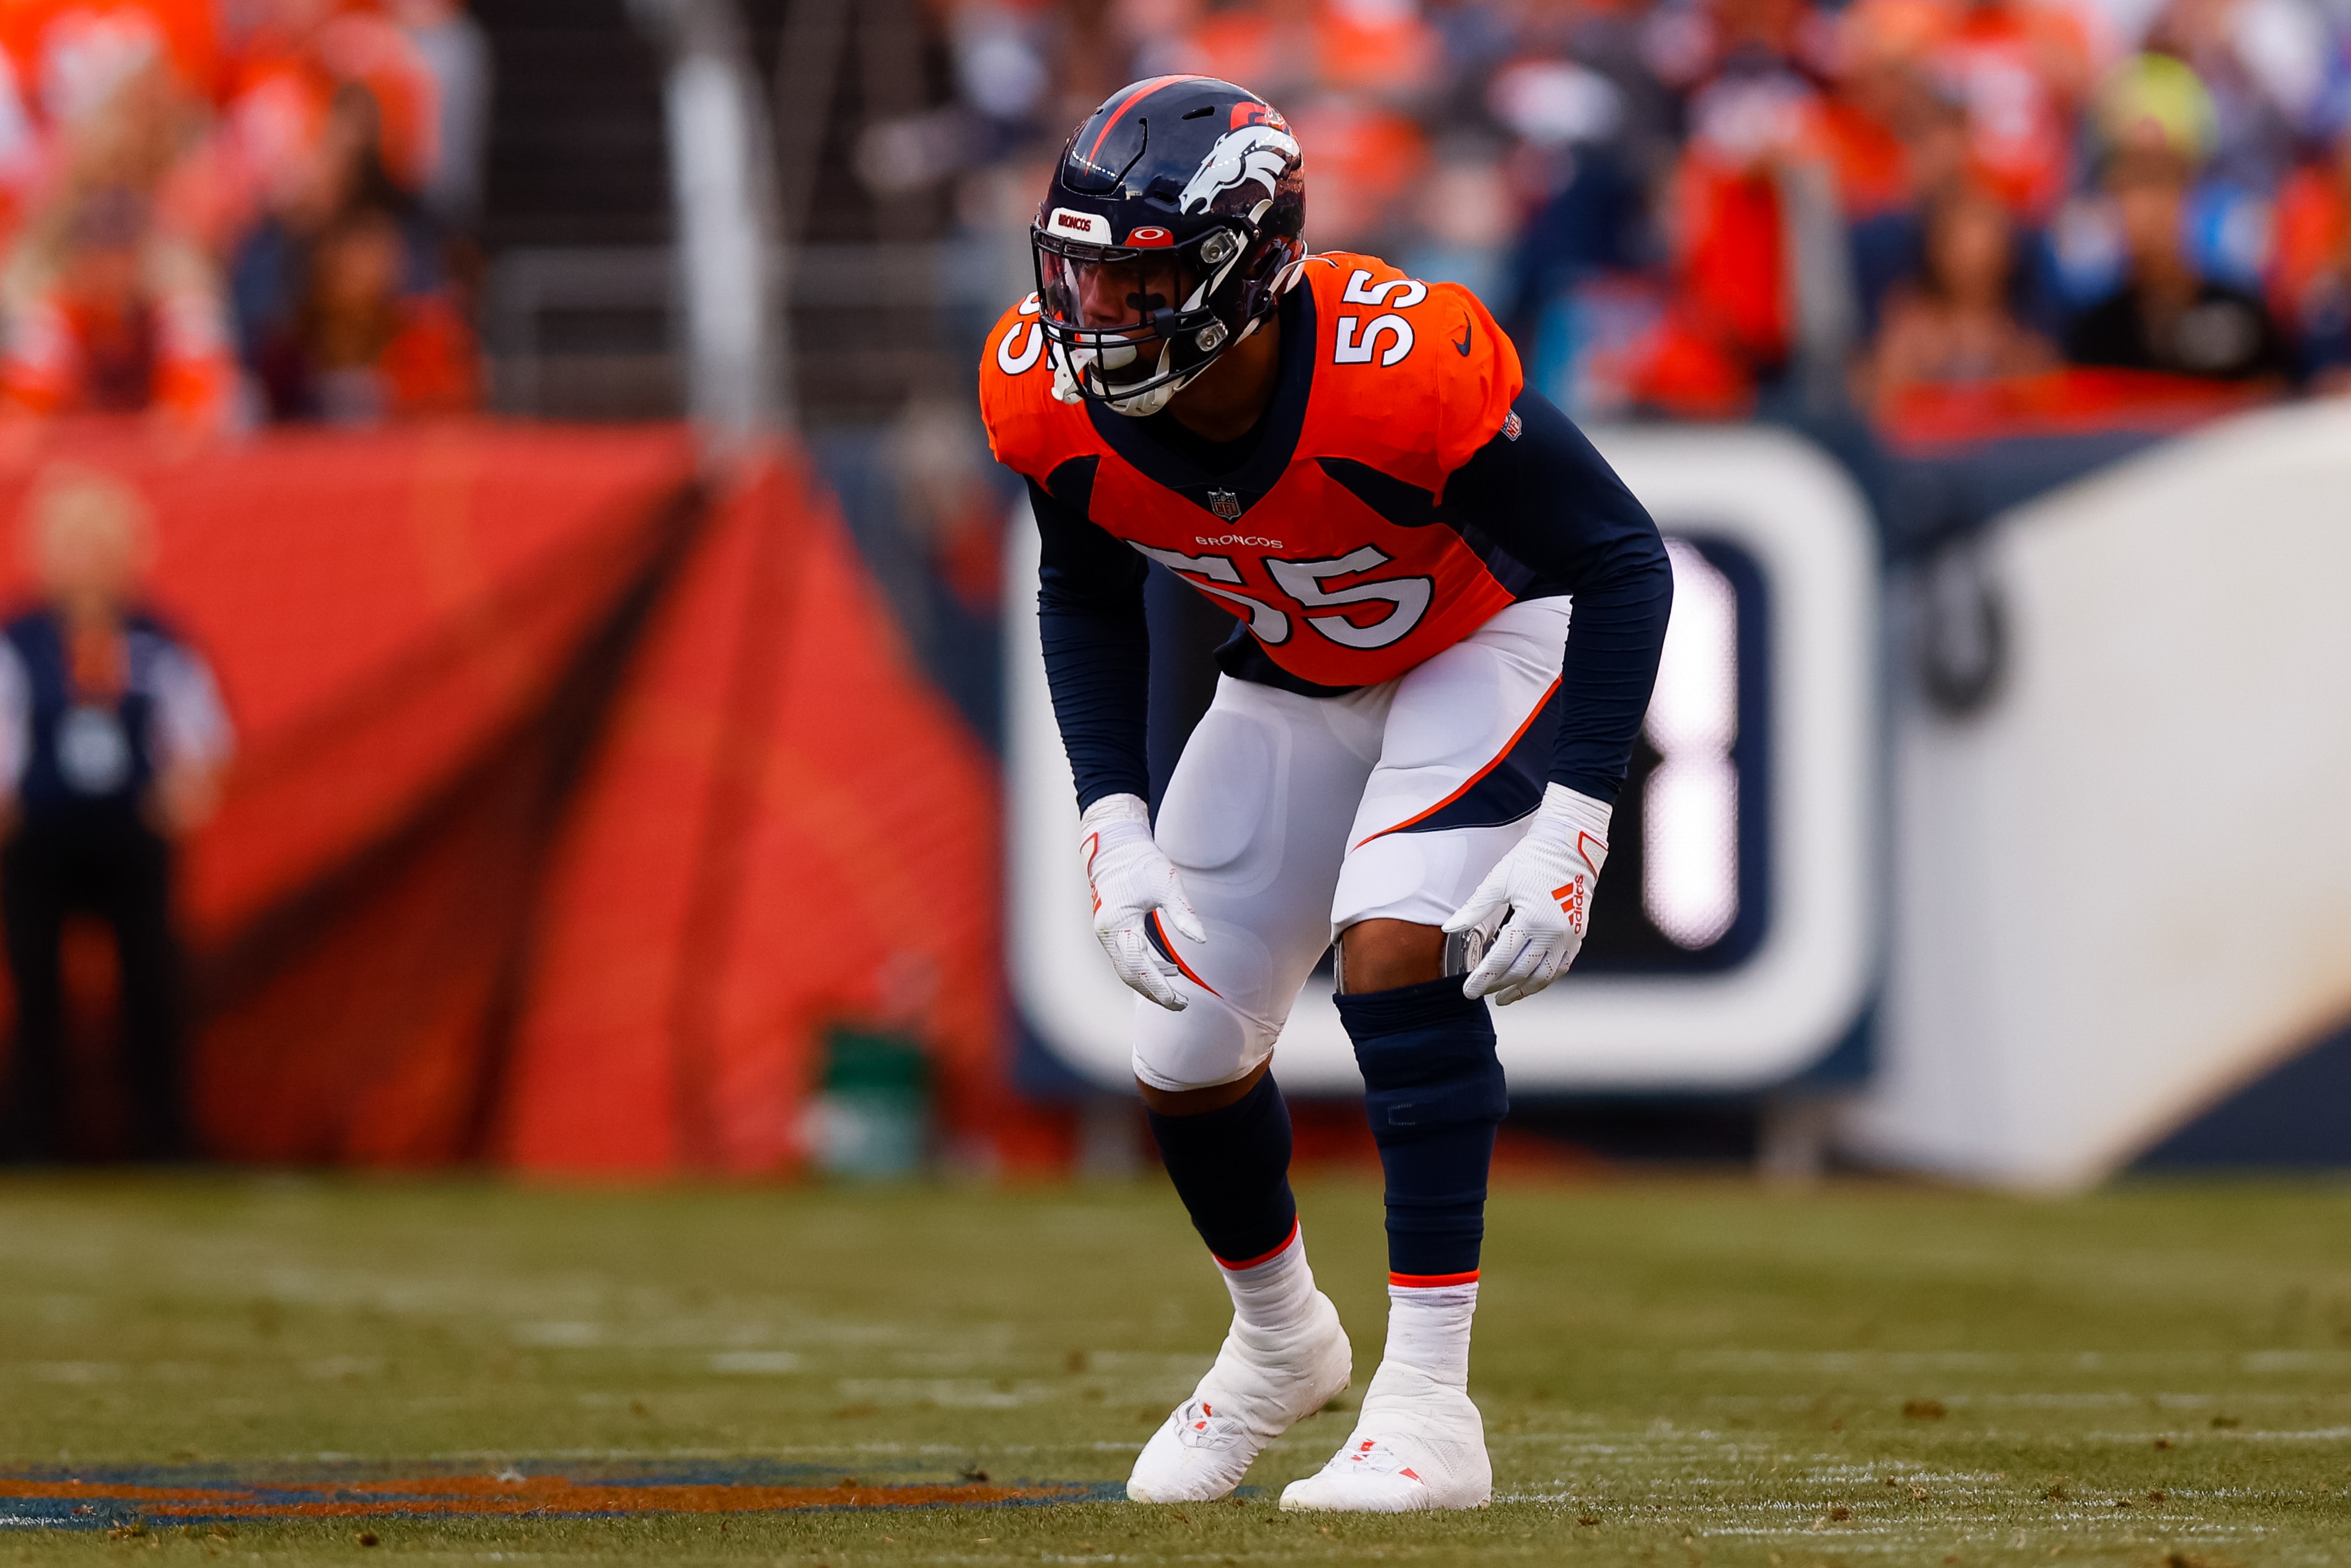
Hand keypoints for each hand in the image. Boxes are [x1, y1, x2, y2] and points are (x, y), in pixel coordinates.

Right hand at [1079, 793, 1205, 1010]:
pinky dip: (1144, 968)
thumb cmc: (1139, 862)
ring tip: (1176, 992)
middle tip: (1181, 1003)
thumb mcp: (1166, 885)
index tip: (1179, 1001)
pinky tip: (1167, 969)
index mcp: (1119, 922)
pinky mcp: (1110, 929)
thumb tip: (1201, 940)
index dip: (1159, 987)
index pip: (1140, 966)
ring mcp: (1105, 932)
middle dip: (1154, 992)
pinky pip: (1125, 957)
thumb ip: (1183, 914)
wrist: (1115, 846)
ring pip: (1126, 969)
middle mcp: (1107, 932)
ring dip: (1149, 983)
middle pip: (1130, 975)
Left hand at [1443, 784, 1610, 1005]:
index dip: (1483, 978)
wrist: (1570, 847)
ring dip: (1522, 990)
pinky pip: (1562, 966)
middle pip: (1522, 972)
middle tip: (1481, 993)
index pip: (1501, 959)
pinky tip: (1530, 982)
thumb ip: (1474, 908)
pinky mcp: (1578, 934)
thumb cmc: (1532, 859)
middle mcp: (1554, 932)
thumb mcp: (1498, 881)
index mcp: (1532, 919)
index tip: (1468, 990)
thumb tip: (1450, 927)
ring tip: (1503, 997)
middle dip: (1498, 986)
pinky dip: (1544, 979)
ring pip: (1545, 976)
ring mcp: (1569, 936)